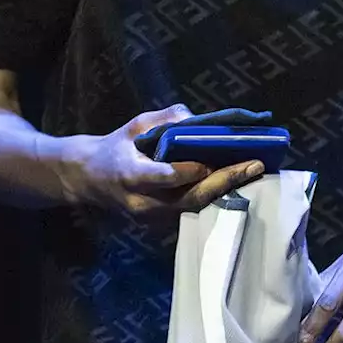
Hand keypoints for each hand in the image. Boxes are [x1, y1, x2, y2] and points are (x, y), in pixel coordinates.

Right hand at [60, 104, 263, 219]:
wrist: (88, 179)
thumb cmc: (118, 146)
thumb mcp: (135, 125)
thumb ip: (165, 120)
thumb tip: (197, 120)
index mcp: (129, 174)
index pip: (162, 177)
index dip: (187, 172)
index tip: (211, 162)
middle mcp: (142, 201)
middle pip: (188, 198)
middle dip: (224, 182)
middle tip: (254, 165)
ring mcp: (152, 216)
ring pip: (194, 207)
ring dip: (226, 190)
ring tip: (254, 170)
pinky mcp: (161, 222)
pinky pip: (193, 209)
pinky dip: (216, 195)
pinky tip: (239, 179)